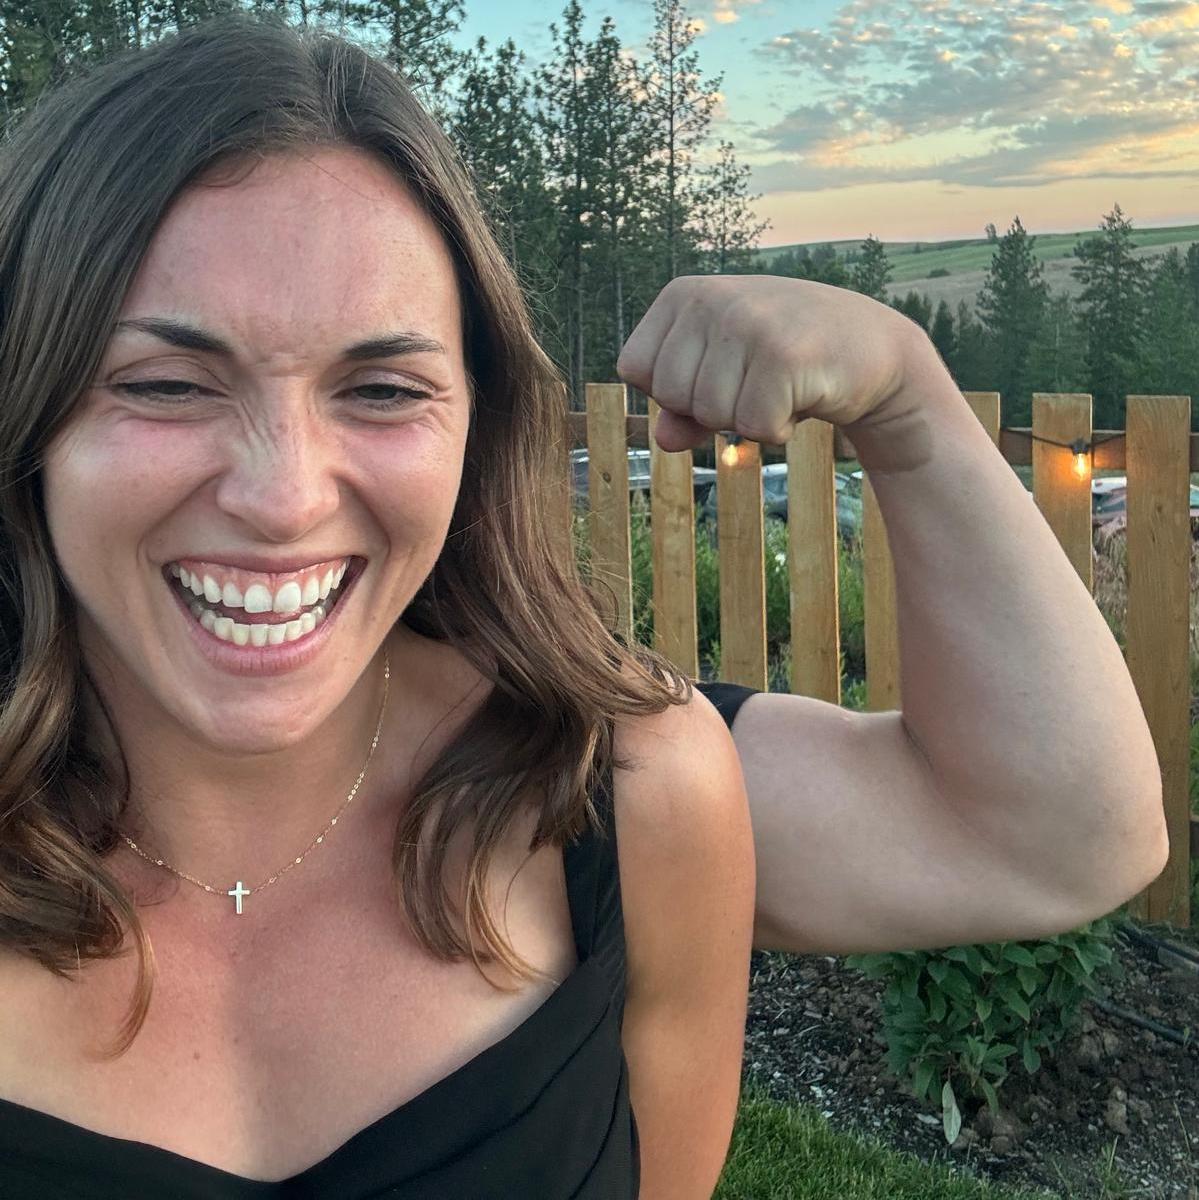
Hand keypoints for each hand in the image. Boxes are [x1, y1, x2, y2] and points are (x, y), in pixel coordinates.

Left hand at [615, 275, 925, 451]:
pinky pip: (755, 429)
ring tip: (779, 384)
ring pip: (712, 417)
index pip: (634, 369)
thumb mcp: (723, 376)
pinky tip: (803, 395)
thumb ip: (681, 410)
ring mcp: (749, 323)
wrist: (871, 347)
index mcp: (683, 294)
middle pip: (671, 397)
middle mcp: (711, 298)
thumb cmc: (783, 361)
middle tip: (754, 380)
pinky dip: (779, 429)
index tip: (717, 370)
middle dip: (710, 409)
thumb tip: (663, 439)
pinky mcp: (784, 356)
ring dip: (748, 419)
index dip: (673, 390)